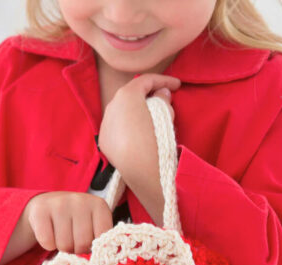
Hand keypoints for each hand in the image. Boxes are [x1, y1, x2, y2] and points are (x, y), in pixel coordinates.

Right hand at [25, 191, 113, 254]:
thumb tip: (98, 262)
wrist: (47, 204)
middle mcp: (80, 201)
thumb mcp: (93, 225)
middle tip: (73, 240)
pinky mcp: (40, 210)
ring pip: (64, 245)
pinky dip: (48, 244)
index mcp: (99, 205)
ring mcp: (59, 204)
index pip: (103, 238)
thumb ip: (100, 240)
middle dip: (77, 249)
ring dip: (62, 247)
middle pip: (83, 243)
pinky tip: (50, 233)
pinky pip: (47, 241)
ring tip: (62, 236)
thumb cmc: (75, 220)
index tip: (89, 241)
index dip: (94, 246)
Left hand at [97, 73, 180, 193]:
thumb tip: (161, 93)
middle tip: (163, 100)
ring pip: (122, 111)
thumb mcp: (165, 114)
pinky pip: (117, 127)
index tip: (177, 86)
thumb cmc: (155, 137)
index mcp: (127, 95)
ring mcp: (105, 124)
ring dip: (136, 111)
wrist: (140, 168)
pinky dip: (127, 126)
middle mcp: (111, 106)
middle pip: (131, 94)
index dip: (164, 80)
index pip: (146, 80)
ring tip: (150, 117)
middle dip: (148, 95)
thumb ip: (163, 99)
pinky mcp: (104, 140)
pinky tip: (137, 133)